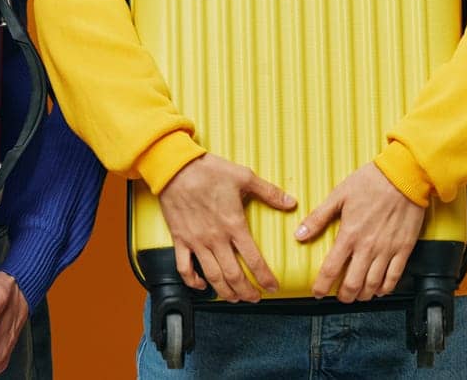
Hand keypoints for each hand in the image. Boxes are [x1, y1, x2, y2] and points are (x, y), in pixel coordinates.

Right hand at [157, 153, 296, 302]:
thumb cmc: (209, 170)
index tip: (272, 287)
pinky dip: (192, 282)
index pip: (254, 260)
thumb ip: (269, 192)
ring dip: (224, 292)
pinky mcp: (180, 240)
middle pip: (233, 276)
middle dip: (246, 292)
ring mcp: (196, 242)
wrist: (175, 168)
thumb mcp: (244, 176)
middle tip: (255, 298)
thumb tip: (291, 202)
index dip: (265, 278)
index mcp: (234, 225)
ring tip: (234, 298)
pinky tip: (201, 286)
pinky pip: (184, 268)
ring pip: (212, 277)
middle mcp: (216, 239)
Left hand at [298, 162, 426, 302]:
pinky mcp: (404, 248)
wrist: (404, 175)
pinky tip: (380, 290)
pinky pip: (395, 277)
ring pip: (373, 285)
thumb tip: (299, 234)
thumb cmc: (371, 181)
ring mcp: (387, 249)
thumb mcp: (339, 195)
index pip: (331, 270)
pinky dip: (386, 288)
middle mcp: (368, 247)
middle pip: (353, 284)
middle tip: (340, 297)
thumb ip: (318, 217)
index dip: (321, 286)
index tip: (317, 292)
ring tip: (358, 295)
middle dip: (344, 296)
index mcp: (349, 234)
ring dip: (364, 295)